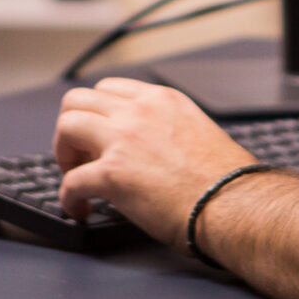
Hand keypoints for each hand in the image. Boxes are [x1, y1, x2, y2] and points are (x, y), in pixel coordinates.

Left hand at [53, 77, 255, 245]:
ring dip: (63, 153)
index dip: (97, 114)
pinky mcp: (112, 173)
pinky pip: (71, 181)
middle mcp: (140, 111)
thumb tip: (152, 150)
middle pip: (78, 100)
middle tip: (80, 157)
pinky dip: (69, 198)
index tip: (98, 137)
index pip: (110, 89)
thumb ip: (168, 130)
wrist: (234, 205)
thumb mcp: (198, 132)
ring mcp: (123, 139)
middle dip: (72, 128)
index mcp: (163, 100)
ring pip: (66, 126)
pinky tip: (80, 210)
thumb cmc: (226, 181)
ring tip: (74, 176)